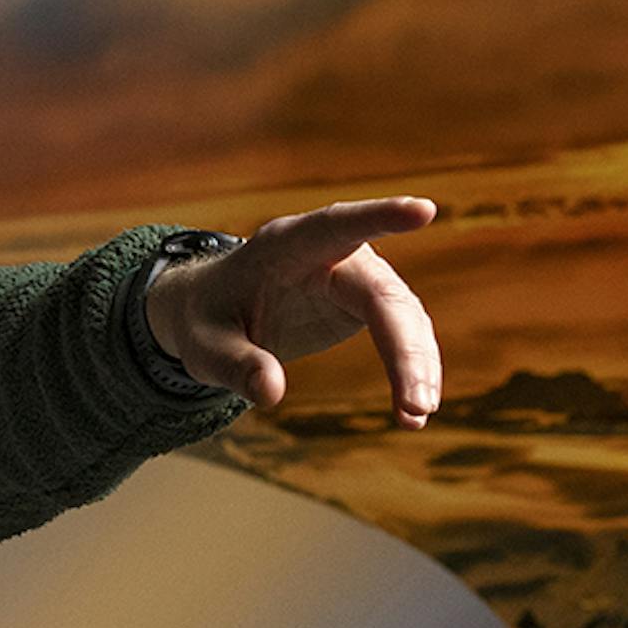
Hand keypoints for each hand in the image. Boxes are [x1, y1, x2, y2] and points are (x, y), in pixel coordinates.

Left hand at [143, 197, 442, 425]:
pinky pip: (403, 333)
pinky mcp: (368, 304)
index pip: (337, 225)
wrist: (215, 313)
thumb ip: (235, 364)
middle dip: (404, 346)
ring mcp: (356, 277)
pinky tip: (413, 409)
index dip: (380, 216)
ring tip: (415, 417)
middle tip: (415, 404)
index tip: (423, 210)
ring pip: (403, 315)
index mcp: (286, 244)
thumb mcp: (204, 345)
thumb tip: (271, 394)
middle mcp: (332, 253)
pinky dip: (412, 369)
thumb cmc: (208, 319)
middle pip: (382, 292)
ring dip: (417, 364)